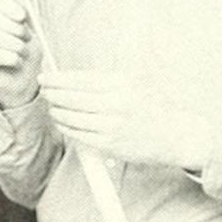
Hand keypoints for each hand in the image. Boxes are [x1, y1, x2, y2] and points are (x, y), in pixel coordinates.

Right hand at [0, 0, 41, 107]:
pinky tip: (17, 62)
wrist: (25, 79)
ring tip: (23, 52)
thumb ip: (26, 15)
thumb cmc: (26, 54)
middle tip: (27, 38)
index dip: (5, 5)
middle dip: (15, 28)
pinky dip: (11, 58)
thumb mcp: (31, 31)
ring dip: (16, 45)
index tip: (21, 16)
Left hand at [39, 70, 212, 170]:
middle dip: (51, 94)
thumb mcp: (136, 81)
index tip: (44, 77)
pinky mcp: (109, 145)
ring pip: (69, 117)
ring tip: (52, 106)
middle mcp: (115, 104)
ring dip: (55, 111)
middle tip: (44, 91)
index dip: (56, 79)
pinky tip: (63, 122)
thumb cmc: (154, 106)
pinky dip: (66, 127)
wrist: (178, 135)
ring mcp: (111, 126)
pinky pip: (77, 135)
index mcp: (121, 84)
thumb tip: (71, 76)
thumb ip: (106, 78)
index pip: (78, 79)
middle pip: (69, 98)